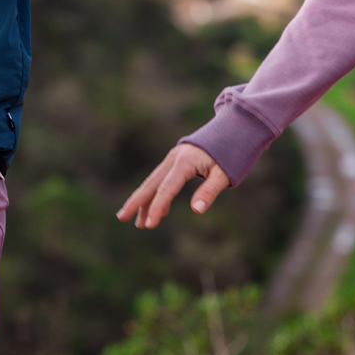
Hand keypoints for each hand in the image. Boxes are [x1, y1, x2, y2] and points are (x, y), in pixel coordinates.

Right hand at [117, 142, 231, 227]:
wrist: (232, 129)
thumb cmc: (231, 153)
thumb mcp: (224, 174)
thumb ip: (209, 192)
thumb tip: (196, 211)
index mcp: (183, 162)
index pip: (166, 189)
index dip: (157, 208)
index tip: (150, 225)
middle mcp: (173, 159)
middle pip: (151, 183)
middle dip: (136, 202)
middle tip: (121, 218)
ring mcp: (173, 159)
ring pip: (154, 182)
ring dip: (144, 200)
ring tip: (137, 222)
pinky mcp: (177, 161)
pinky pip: (162, 180)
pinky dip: (157, 194)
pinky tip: (158, 210)